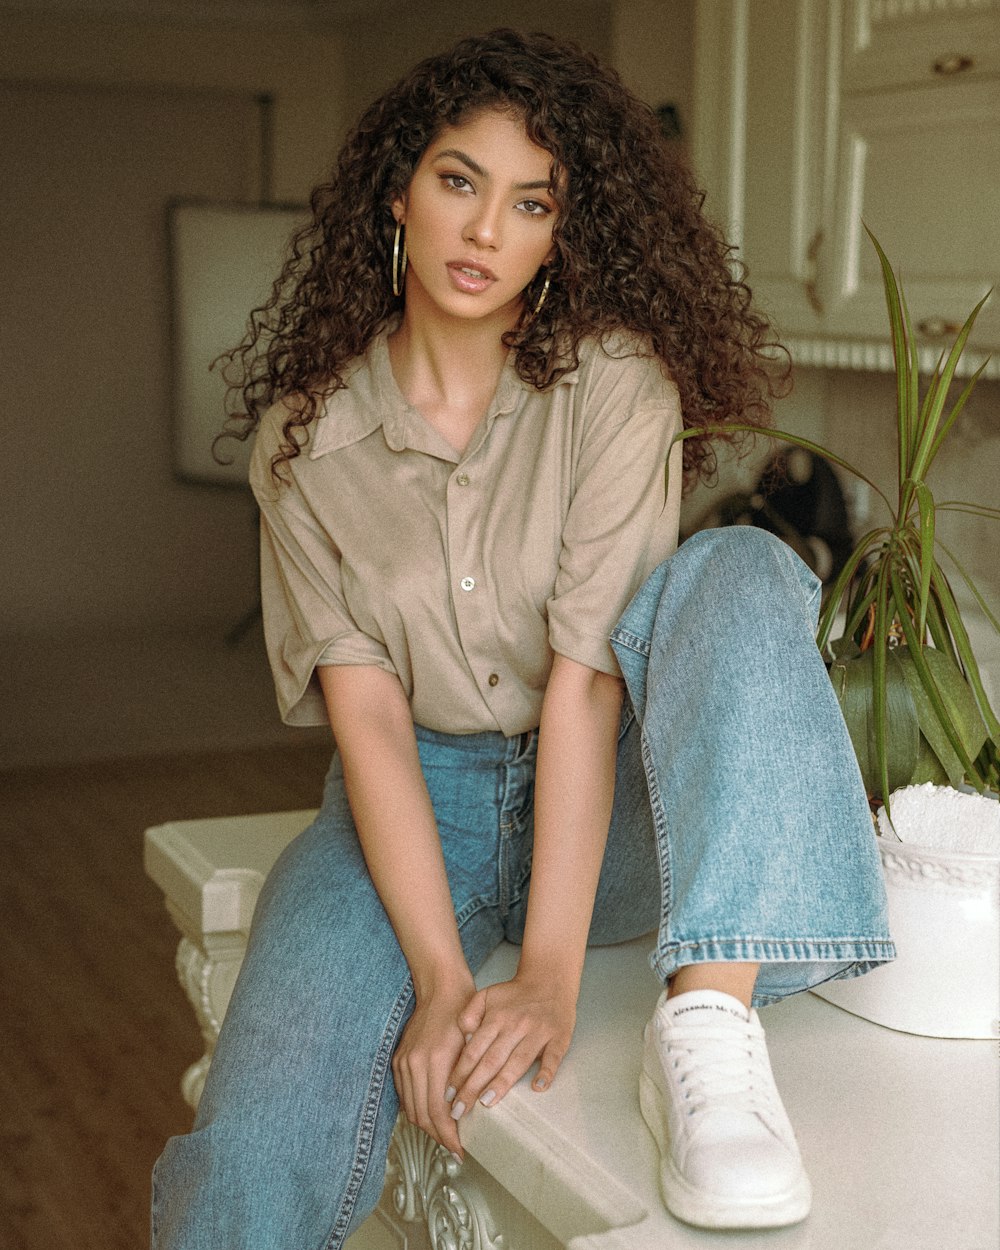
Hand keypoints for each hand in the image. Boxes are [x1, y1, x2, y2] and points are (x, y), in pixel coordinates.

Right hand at [393, 974, 475, 1157]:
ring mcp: (403, 1062)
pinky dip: (417, 1110)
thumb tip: (467, 1113)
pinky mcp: (398, 1060)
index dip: (449, 1135)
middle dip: (439, 1136)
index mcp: (434, 1060)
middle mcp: (414, 1063)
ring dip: (427, 1126)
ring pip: (411, 1109)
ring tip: (446, 1136)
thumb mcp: (472, 1045)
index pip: (438, 1112)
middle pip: (422, 1115)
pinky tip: (432, 1115)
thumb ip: (467, 1079)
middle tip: (455, 1149)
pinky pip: (405, 1095)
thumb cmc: (463, 1013)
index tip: (461, 1150)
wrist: (441, 989)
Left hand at [446, 972, 575, 1121]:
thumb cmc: (515, 995)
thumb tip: (462, 1036)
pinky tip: (537, 1087)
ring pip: (518, 1061)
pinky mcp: (559, 1037)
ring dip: (501, 1083)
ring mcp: (538, 1032)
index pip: (474, 1050)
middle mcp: (515, 1025)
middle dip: (473, 1087)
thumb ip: (469, 1013)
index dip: (460, 1073)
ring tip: (486, 1103)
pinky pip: (553, 1057)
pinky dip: (547, 1072)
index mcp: (496, 1017)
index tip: (448, 1095)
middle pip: (491, 1060)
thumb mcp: (487, 995)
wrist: (550, 980)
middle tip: (459, 1110)